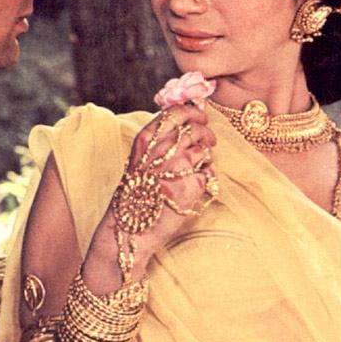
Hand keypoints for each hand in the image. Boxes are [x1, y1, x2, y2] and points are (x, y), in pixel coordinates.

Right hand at [92, 104, 217, 281]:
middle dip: (206, 132)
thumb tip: (183, 127)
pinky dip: (207, 177)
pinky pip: (209, 173)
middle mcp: (162, 149)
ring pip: (204, 149)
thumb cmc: (133, 198)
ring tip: (199, 166)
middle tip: (210, 140)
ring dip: (206, 155)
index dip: (192, 111)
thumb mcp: (138, 163)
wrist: (130, 230)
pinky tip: (195, 187)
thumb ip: (157, 144)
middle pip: (194, 128)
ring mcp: (179, 166)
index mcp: (145, 140)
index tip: (200, 116)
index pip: (175, 112)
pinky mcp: (193, 184)